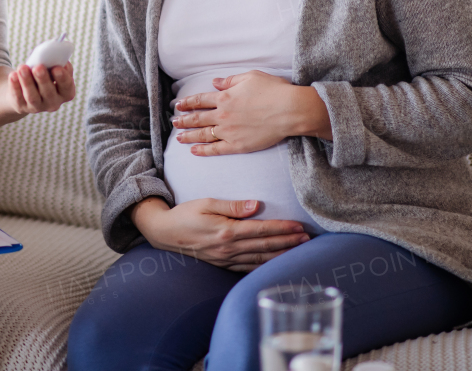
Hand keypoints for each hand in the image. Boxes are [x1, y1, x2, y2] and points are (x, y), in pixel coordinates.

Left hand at [8, 61, 75, 114]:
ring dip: (27, 81)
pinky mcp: (21, 106)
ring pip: (32, 96)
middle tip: (38, 67)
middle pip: (49, 93)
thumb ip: (53, 63)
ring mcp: (37, 107)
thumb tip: (47, 54)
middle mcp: (53, 103)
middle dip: (43, 79)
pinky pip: (18, 97)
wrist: (25, 90)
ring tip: (22, 68)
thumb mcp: (51, 70)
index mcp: (65, 93)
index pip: (67, 87)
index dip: (63, 78)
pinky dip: (15, 86)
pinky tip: (13, 75)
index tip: (57, 68)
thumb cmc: (43, 75)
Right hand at [131, 197, 309, 271]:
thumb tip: (256, 205)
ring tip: (298, 251)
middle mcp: (228, 248)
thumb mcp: (206, 203)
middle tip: (308, 239)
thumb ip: (232, 205)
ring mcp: (225, 259)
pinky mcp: (222, 265)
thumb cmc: (185, 214)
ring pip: (259, 260)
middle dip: (288, 243)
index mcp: (226, 231)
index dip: (282, 229)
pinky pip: (248, 268)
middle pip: (265, 246)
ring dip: (281, 256)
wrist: (164, 233)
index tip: (299, 227)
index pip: (261, 230)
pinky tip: (275, 265)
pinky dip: (264, 267)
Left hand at [171, 70, 330, 154]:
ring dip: (189, 136)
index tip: (178, 105)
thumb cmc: (273, 90)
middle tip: (174, 122)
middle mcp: (223, 115)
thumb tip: (214, 82)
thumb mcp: (250, 77)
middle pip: (197, 118)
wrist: (290, 110)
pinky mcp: (238, 145)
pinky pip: (216, 149)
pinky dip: (204, 150)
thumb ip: (229, 81)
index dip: (187, 103)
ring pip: (203, 135)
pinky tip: (194, 151)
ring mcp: (229, 131)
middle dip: (183, 120)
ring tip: (178, 138)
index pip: (199, 100)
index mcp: (224, 97)